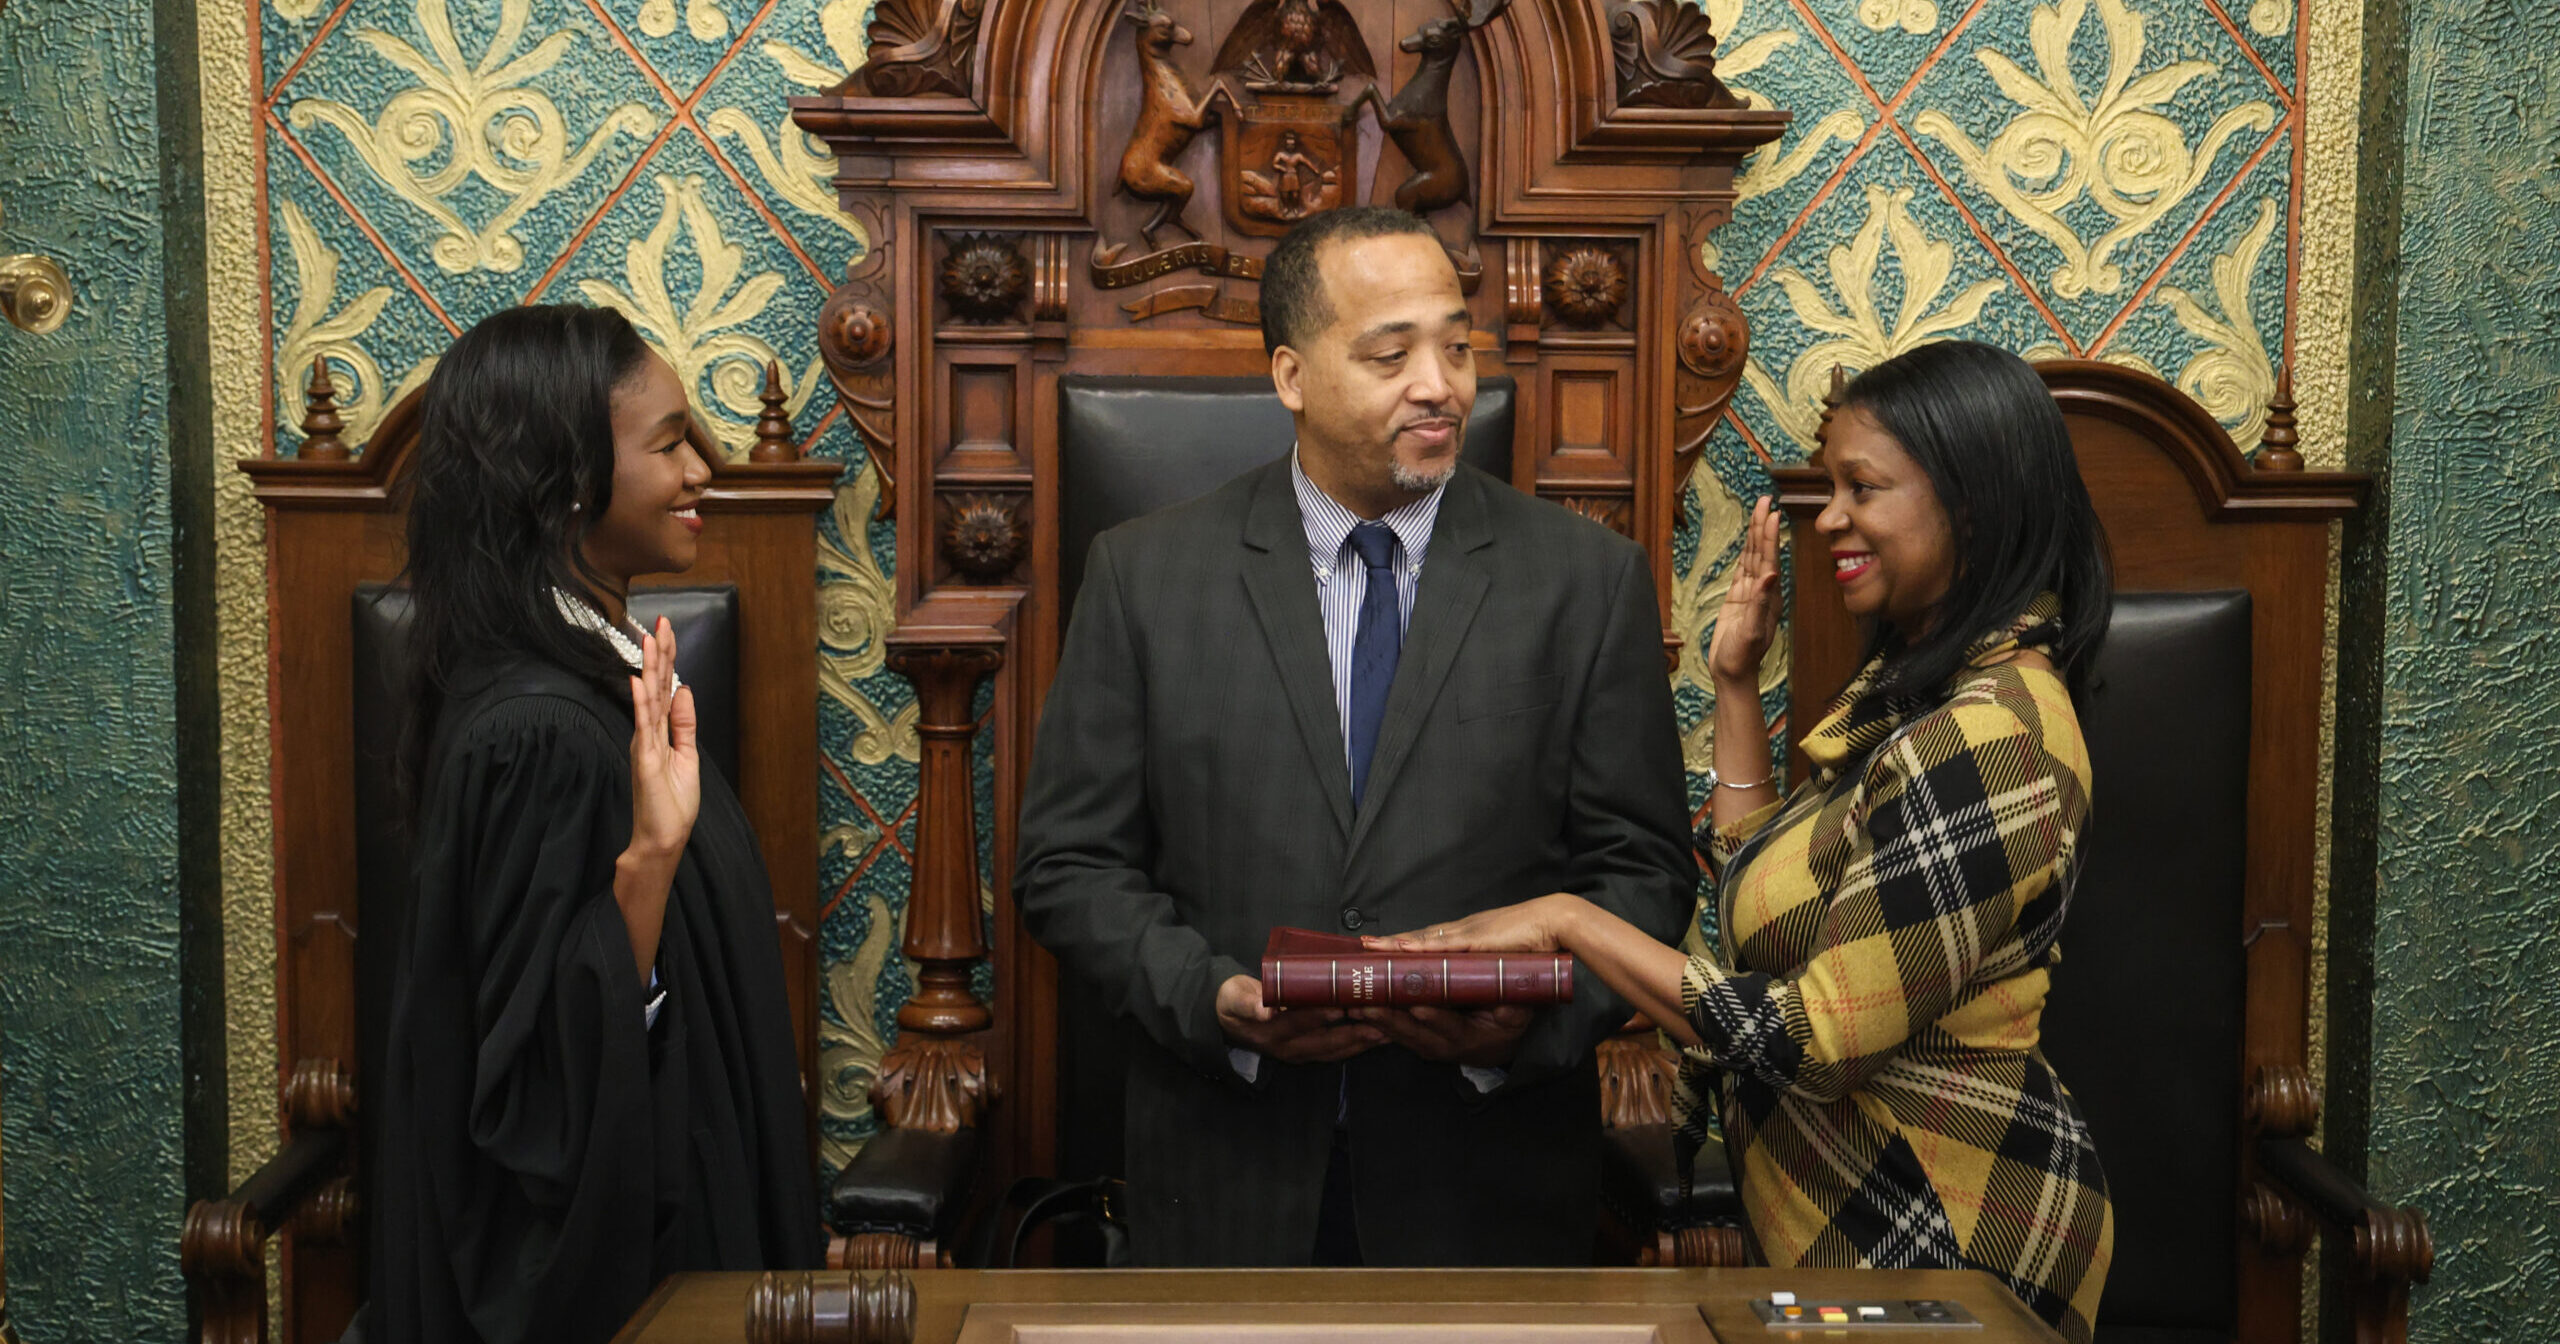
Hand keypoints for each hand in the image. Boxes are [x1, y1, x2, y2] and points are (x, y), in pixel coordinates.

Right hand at [626, 617, 699, 863]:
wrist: (663, 838)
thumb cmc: (672, 803)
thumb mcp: (687, 755)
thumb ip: (684, 723)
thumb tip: (685, 690)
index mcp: (661, 731)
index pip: (664, 687)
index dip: (667, 659)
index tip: (667, 630)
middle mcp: (649, 732)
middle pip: (654, 685)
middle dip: (659, 653)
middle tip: (660, 621)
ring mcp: (645, 744)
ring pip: (647, 698)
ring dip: (649, 668)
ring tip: (650, 639)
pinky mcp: (645, 759)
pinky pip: (644, 725)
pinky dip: (641, 702)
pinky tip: (639, 681)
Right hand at [1217, 974, 1385, 1063]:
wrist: (1226, 1020)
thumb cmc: (1234, 1001)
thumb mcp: (1235, 999)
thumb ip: (1250, 1004)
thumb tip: (1265, 1010)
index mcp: (1273, 1032)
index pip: (1301, 1024)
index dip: (1322, 1016)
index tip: (1343, 1008)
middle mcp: (1289, 1048)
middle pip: (1328, 1042)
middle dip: (1357, 1033)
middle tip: (1383, 1022)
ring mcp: (1300, 1053)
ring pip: (1337, 1049)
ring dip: (1363, 1041)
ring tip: (1389, 1030)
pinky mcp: (1308, 1053)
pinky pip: (1337, 1051)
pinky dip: (1358, 1042)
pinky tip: (1378, 1034)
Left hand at [1350, 1003, 1531, 1067]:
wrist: (1498, 1045)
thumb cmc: (1507, 1024)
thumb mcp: (1517, 1014)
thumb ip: (1512, 1007)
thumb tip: (1508, 999)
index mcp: (1468, 1038)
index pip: (1449, 1027)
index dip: (1435, 1018)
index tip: (1418, 1007)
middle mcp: (1444, 1046)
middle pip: (1414, 1033)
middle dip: (1390, 1019)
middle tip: (1368, 1006)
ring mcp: (1428, 1046)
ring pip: (1399, 1035)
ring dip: (1377, 1021)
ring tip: (1356, 1006)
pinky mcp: (1417, 1041)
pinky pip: (1395, 1034)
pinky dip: (1376, 1024)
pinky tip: (1359, 1011)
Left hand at [1361, 893, 1579, 955]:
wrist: (1557, 923)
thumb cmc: (1536, 941)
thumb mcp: (1506, 961)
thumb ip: (1490, 970)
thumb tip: (1482, 985)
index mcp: (1468, 936)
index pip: (1430, 941)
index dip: (1406, 946)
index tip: (1383, 949)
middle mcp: (1463, 932)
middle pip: (1419, 939)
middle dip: (1391, 945)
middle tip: (1362, 948)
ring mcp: (1467, 934)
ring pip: (1423, 940)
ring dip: (1396, 945)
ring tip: (1370, 949)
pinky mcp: (1476, 939)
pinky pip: (1442, 945)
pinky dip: (1419, 946)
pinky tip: (1400, 948)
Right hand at [1706, 496, 1782, 688]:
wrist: (1733, 673)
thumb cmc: (1742, 657)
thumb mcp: (1751, 632)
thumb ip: (1760, 603)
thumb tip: (1769, 575)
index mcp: (1769, 596)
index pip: (1769, 559)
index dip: (1769, 536)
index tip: (1772, 514)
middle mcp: (1763, 590)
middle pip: (1762, 552)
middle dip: (1763, 526)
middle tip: (1765, 500)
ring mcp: (1751, 593)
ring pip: (1752, 556)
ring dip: (1755, 534)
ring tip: (1758, 511)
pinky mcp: (1738, 598)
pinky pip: (1742, 568)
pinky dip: (1745, 551)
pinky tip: (1747, 539)